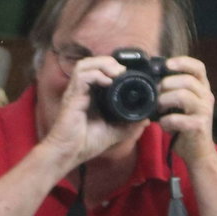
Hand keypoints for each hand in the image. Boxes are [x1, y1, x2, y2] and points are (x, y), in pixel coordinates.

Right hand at [40, 54, 147, 169]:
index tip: (128, 74)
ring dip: (102, 64)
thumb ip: (130, 125)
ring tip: (116, 73)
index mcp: (91, 95)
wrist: (70, 153)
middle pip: (91, 62)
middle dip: (109, 62)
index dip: (112, 66)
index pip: (98, 70)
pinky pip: (82, 77)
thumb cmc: (86, 143)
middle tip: (123, 71)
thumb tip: (146, 119)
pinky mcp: (72, 97)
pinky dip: (96, 75)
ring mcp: (76, 92)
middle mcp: (82, 90)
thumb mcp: (115, 132)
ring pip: (85, 65)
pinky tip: (108, 82)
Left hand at [154, 56, 216, 163]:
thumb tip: (151, 78)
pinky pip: (177, 118)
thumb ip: (172, 90)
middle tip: (155, 94)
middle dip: (166, 84)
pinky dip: (166, 121)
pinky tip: (164, 125)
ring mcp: (205, 111)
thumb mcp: (181, 104)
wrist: (198, 152)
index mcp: (203, 88)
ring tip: (159, 109)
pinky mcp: (199, 126)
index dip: (182, 62)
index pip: (198, 67)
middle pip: (187, 80)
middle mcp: (207, 97)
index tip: (167, 65)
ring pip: (183, 95)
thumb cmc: (185, 126)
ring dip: (164, 100)